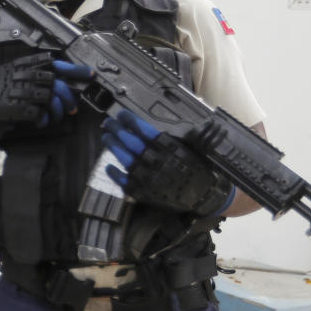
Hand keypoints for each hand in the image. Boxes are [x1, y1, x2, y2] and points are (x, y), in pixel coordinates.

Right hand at [0, 51, 92, 130]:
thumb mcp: (13, 70)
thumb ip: (34, 68)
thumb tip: (59, 73)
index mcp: (26, 65)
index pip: (56, 64)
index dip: (75, 69)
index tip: (90, 73)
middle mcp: (26, 76)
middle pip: (57, 85)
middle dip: (68, 99)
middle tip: (72, 108)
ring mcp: (23, 92)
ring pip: (51, 101)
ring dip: (57, 111)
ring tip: (56, 116)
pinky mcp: (20, 108)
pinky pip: (41, 114)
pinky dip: (44, 120)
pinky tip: (41, 121)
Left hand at [101, 110, 232, 216]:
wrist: (204, 196)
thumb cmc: (197, 169)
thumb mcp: (189, 148)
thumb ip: (172, 137)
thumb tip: (152, 126)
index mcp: (171, 149)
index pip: (146, 131)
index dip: (132, 122)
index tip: (122, 114)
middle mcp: (159, 162)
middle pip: (133, 144)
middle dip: (118, 131)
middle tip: (109, 123)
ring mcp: (150, 179)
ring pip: (127, 160)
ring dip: (114, 147)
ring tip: (106, 137)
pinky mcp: (145, 193)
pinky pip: (125, 182)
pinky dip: (115, 174)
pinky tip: (108, 166)